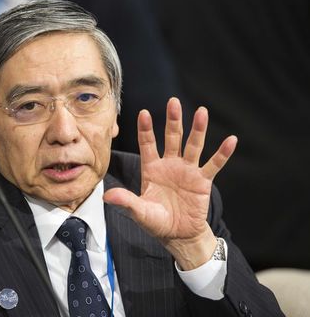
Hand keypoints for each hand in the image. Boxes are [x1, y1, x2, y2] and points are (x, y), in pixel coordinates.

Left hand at [103, 98, 236, 269]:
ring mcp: (187, 171)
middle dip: (173, 120)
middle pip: (172, 138)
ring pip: (193, 145)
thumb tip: (106, 195)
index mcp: (152, 169)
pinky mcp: (203, 181)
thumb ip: (126, 201)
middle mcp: (170, 165)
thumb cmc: (156, 222)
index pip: (147, 144)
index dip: (146, 129)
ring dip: (198, 129)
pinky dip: (222, 154)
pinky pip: (214, 165)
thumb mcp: (139, 212)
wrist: (178, 235)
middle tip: (173, 102)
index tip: (143, 113)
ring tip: (201, 111)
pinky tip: (231, 140)